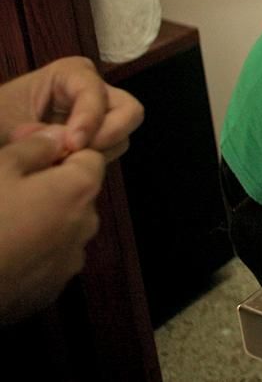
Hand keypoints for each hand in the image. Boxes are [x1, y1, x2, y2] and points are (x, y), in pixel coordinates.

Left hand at [0, 57, 143, 161]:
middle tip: (78, 156)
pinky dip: (90, 164)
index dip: (90, 117)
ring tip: (58, 162)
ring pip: (121, 137)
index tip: (72, 145)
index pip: (96, 91)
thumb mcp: (8, 121)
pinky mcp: (96, 141)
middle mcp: (93, 92)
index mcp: (70, 74)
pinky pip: (108, 154)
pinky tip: (61, 169)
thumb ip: (40, 132)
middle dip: (108, 134)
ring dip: (96, 153)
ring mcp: (98, 118)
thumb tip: (69, 145)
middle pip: (128, 111)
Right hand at [0, 134, 105, 322]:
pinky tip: (2, 252)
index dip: (61, 153)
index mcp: (79, 190)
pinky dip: (32, 252)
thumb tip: (57, 135)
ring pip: (63, 227)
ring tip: (2, 224)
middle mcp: (86, 225)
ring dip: (41, 221)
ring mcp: (69, 261)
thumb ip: (34, 147)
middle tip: (7, 193)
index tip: (29, 160)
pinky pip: (48, 258)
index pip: (89, 158)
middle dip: (50, 188)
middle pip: (77, 194)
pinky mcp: (50, 290)